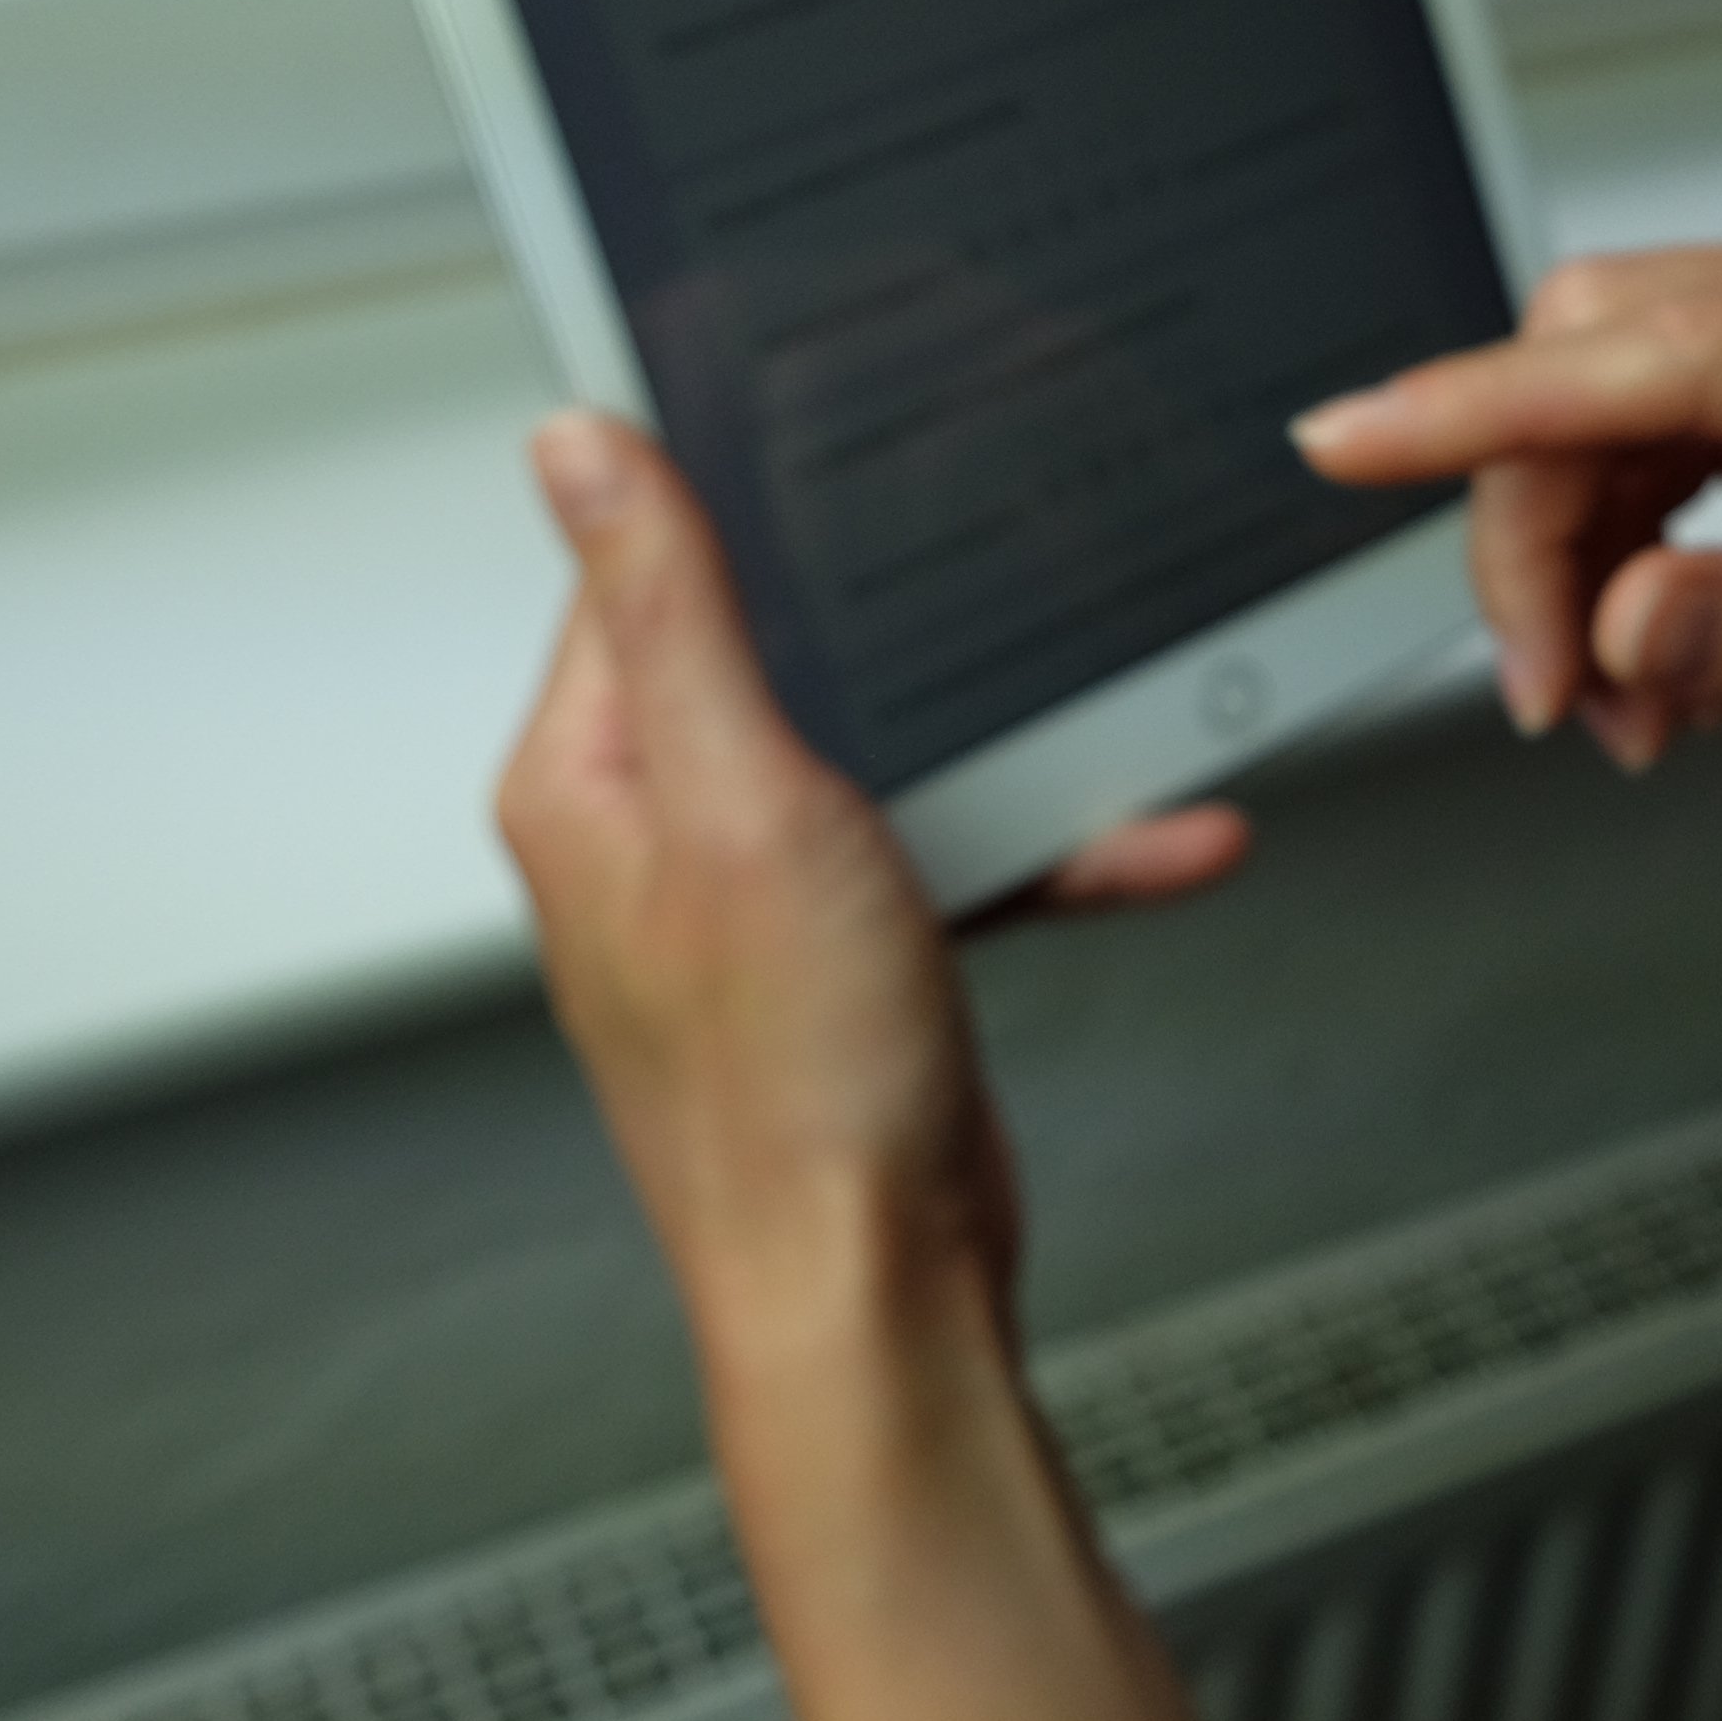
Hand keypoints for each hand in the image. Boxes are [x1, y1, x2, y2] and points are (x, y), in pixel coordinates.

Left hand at [496, 414, 1248, 1336]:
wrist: (880, 1287)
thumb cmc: (789, 1091)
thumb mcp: (739, 797)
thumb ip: (671, 610)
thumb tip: (577, 448)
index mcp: (589, 782)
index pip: (636, 574)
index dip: (733, 498)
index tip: (828, 434)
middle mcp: (657, 833)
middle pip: (781, 649)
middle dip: (907, 621)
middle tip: (995, 567)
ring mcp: (758, 894)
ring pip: (892, 748)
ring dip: (1011, 739)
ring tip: (1110, 719)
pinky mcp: (852, 948)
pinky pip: (959, 844)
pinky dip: (1052, 834)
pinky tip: (1143, 831)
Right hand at [1287, 223, 1721, 827]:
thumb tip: (1627, 613)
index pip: (1678, 347)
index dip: (1497, 401)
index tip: (1355, 439)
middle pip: (1618, 348)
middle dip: (1537, 517)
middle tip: (1551, 694)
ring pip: (1617, 384)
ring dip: (1572, 544)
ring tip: (1614, 710)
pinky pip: (1661, 419)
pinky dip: (1620, 538)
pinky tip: (1647, 659)